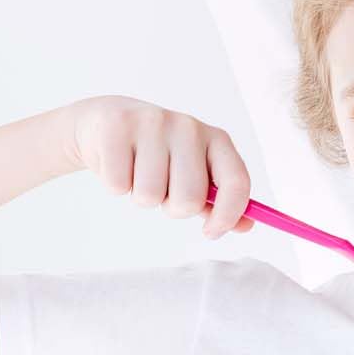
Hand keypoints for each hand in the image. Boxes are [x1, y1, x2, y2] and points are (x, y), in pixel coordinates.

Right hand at [61, 95, 254, 238]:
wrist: (107, 122)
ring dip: (140, 196)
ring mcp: (154, 123)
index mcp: (216, 138)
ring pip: (150, 197)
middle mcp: (189, 127)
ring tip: (137, 173)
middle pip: (189, 200)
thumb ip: (218, 199)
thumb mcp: (193, 170)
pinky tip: (118, 163)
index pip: (236, 182)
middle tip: (161, 187)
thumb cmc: (158, 155)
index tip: (210, 232)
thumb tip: (245, 226)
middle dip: (171, 206)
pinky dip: (116, 186)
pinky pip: (118, 186)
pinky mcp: (118, 128)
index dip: (227, 215)